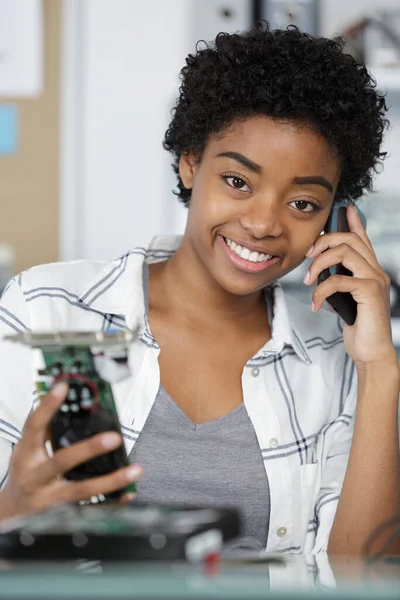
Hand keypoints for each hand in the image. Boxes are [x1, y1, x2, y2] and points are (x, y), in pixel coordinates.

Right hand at [0, 383, 142, 521]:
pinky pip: (91, 510)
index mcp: (26, 455)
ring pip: (82, 490)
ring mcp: (50, 499)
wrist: (11, 514)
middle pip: (62, 462)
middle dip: (89, 449)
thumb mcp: (27, 450)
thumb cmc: (24, 475)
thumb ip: (46, 428)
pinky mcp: (62, 515)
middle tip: (113, 438)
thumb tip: (66, 397)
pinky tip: (129, 492)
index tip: (63, 388)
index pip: (34, 426)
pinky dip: (112, 502)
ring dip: (111, 480)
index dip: (47, 406)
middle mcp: (36, 477)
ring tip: (135, 469)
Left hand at [303, 204, 395, 366]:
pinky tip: (316, 303)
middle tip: (307, 256)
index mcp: (370, 270)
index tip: (345, 209)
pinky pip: (340, 280)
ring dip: (320, 263)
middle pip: (350, 239)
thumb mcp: (344, 300)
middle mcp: (376, 271)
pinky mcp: (370, 293)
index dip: (355, 222)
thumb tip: (320, 275)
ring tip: (309, 280)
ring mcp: (375, 280)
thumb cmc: (358, 326)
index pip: (363, 239)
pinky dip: (321, 290)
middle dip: (324, 242)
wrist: (371, 351)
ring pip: (345, 252)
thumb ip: (338, 283)